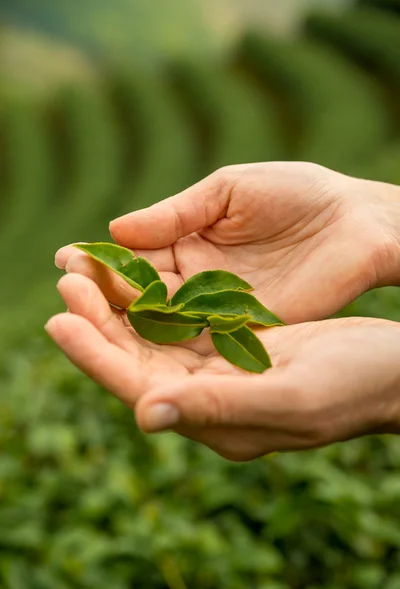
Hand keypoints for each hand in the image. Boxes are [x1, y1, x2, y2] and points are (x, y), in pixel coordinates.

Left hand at [46, 273, 399, 461]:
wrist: (393, 368)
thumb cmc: (354, 384)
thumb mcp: (290, 396)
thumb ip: (219, 407)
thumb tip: (144, 415)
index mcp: (217, 421)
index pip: (139, 389)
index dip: (96, 355)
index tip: (59, 319)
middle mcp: (211, 401)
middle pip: (138, 361)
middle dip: (100, 321)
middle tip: (66, 278)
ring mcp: (222, 374)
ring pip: (155, 339)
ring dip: (121, 306)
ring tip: (88, 270)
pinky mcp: (236, 349)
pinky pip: (182, 323)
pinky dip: (156, 298)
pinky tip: (138, 272)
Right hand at [55, 162, 399, 322]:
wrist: (356, 222)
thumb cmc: (297, 193)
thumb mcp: (230, 190)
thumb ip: (177, 213)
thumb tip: (115, 228)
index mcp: (188, 240)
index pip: (135, 255)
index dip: (103, 258)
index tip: (69, 259)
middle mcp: (196, 280)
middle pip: (140, 293)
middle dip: (104, 294)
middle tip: (68, 294)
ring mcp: (218, 308)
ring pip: (162, 321)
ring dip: (125, 322)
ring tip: (87, 320)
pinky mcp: (243, 331)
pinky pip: (199, 340)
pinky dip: (168, 343)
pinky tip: (138, 344)